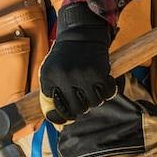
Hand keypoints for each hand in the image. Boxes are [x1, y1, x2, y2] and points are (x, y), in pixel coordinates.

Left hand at [39, 3, 117, 124]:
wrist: (80, 34)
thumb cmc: (65, 57)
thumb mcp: (51, 71)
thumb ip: (52, 93)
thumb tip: (58, 122)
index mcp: (48, 77)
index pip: (56, 107)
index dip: (61, 114)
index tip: (65, 115)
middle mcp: (64, 77)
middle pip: (77, 109)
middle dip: (81, 106)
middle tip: (82, 96)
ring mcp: (82, 75)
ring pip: (93, 103)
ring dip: (95, 98)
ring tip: (91, 86)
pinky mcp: (99, 73)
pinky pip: (107, 94)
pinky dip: (108, 91)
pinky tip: (103, 82)